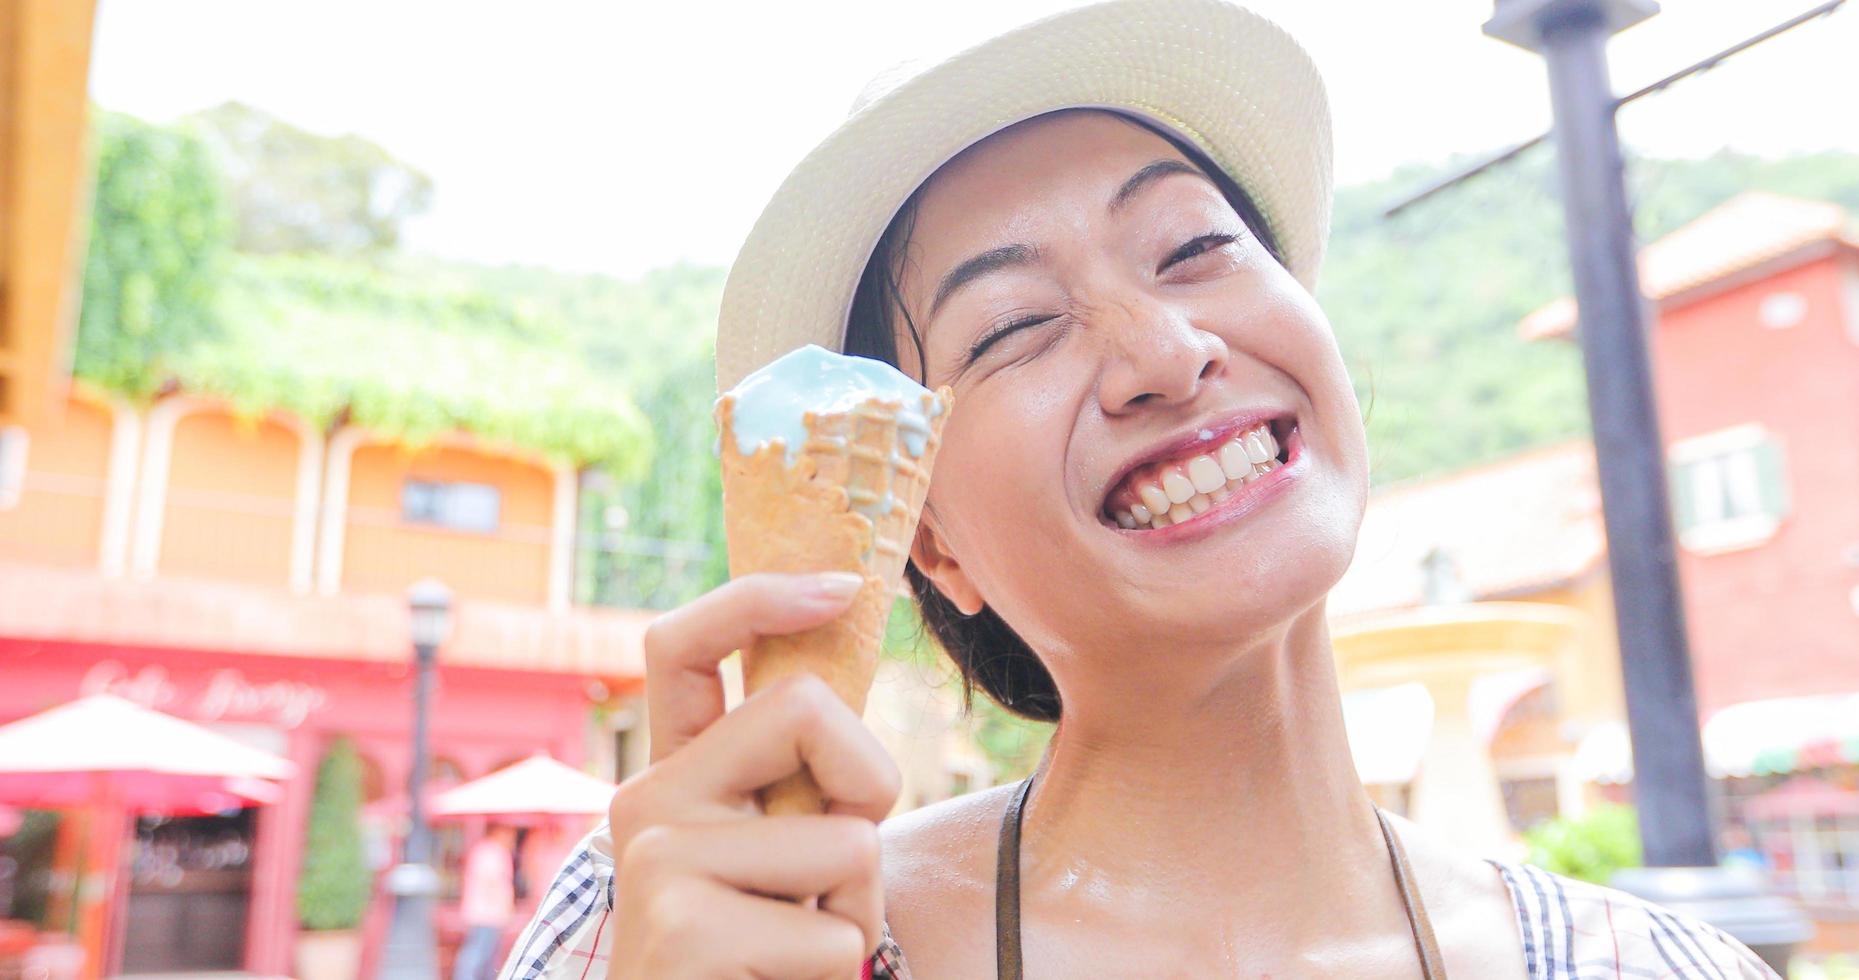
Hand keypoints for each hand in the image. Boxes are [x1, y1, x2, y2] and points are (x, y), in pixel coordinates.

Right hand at [605, 572, 901, 978]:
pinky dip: (836, 976)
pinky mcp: (683, 930)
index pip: (682, 645)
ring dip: (854, 916)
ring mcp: (656, 864)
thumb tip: (841, 693)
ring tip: (794, 956)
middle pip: (805, 710)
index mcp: (669, 777)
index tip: (842, 585)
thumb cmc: (758, 968)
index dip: (758, 597)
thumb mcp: (776, 863)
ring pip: (847, 840)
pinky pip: (837, 934)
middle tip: (831, 879)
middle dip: (865, 788)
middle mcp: (644, 804)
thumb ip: (792, 790)